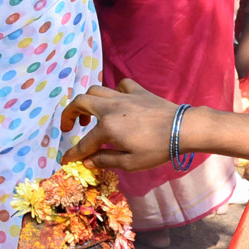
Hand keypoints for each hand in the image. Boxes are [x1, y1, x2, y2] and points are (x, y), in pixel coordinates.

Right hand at [60, 80, 176, 170]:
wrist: (183, 128)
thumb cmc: (157, 149)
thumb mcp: (130, 163)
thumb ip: (105, 160)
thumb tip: (87, 161)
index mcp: (107, 128)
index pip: (84, 143)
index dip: (73, 154)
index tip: (66, 160)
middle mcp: (111, 108)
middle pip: (80, 102)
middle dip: (69, 114)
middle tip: (68, 127)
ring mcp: (124, 96)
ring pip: (97, 90)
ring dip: (87, 101)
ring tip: (89, 115)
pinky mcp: (138, 91)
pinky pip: (120, 85)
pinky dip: (115, 91)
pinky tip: (118, 102)